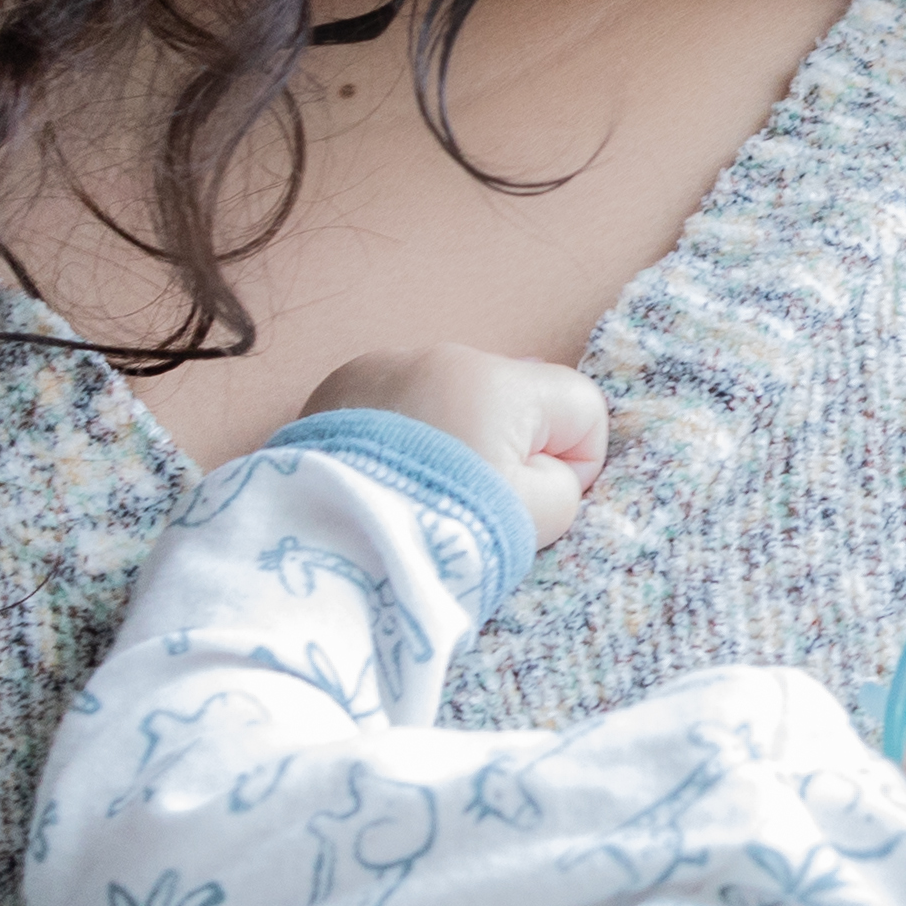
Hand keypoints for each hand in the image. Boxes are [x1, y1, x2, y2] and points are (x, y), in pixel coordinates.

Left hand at [301, 346, 612, 549]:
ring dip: (451, 443)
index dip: (571, 467)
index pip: (581, 407)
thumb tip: (541, 464)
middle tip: (469, 508)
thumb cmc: (440, 535)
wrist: (325, 549)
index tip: (527, 505)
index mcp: (499, 381)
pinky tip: (380, 480)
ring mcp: (381, 367)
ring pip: (452, 404)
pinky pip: (396, 409)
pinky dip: (399, 441)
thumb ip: (562, 486)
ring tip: (417, 497)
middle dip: (505, 452)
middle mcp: (440, 356)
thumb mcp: (534, 521)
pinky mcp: (334, 389)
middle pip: (512, 403)